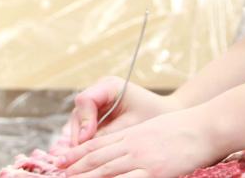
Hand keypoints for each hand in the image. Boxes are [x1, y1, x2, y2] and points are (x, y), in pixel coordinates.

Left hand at [59, 107, 223, 177]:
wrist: (207, 126)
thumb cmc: (186, 127)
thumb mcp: (155, 127)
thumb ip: (138, 138)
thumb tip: (124, 148)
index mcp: (133, 135)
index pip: (99, 145)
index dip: (78, 153)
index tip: (62, 160)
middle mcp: (133, 146)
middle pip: (98, 159)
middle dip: (76, 168)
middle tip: (59, 174)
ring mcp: (143, 159)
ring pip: (107, 171)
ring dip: (87, 177)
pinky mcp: (155, 172)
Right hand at [61, 77, 181, 145]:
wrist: (166, 114)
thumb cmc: (153, 116)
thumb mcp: (131, 126)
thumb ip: (108, 134)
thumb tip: (86, 148)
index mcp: (109, 86)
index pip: (85, 100)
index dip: (84, 121)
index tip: (86, 139)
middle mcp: (99, 91)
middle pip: (78, 112)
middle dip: (78, 134)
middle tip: (81, 155)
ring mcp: (97, 103)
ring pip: (78, 122)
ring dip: (80, 140)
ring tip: (83, 158)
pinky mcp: (97, 115)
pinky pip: (85, 128)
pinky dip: (86, 142)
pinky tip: (87, 156)